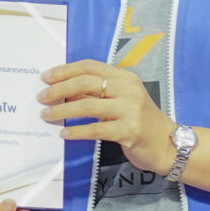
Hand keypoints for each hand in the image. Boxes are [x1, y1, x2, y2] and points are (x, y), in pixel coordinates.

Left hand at [39, 60, 176, 174]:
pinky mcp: (129, 131)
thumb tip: (64, 92)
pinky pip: (96, 129)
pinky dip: (77, 132)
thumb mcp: (122, 100)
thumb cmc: (140, 121)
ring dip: (63, 111)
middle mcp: (128, 89)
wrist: (167, 144)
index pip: (90, 66)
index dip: (65, 70)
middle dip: (59, 89)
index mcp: (124, 77)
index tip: (46, 77)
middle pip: (86, 83)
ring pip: (87, 106)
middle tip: (42, 96)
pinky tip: (64, 134)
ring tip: (47, 115)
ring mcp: (130, 110)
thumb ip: (98, 94)